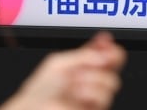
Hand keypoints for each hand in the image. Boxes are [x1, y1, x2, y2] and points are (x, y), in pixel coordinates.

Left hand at [0, 32, 125, 109]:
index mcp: (86, 70)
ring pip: (111, 84)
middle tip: (82, 69)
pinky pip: (102, 98)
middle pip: (115, 69)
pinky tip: (76, 94)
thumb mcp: (59, 63)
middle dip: (99, 66)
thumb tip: (105, 44)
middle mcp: (93, 85)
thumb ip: (84, 54)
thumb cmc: (39, 92)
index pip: (110, 57)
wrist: (30, 109)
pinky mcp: (94, 108)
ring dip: (91, 80)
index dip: (112, 49)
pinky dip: (88, 92)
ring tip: (75, 85)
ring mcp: (94, 99)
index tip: (106, 44)